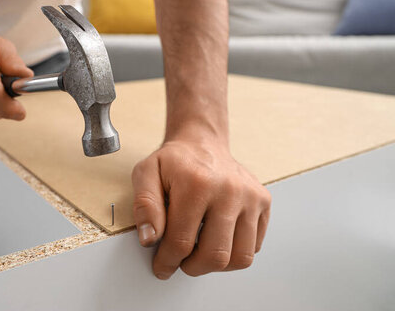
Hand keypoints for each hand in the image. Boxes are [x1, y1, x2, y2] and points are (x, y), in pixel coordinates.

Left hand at [131, 140, 271, 278]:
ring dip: (216, 264)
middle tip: (181, 261)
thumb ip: (144, 206)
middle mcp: (230, 190)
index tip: (162, 266)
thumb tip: (150, 238)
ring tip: (200, 253)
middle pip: (215, 255)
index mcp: (197, 184)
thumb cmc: (175, 161)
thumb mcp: (146, 173)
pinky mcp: (264, 202)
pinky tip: (217, 238)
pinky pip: (254, 246)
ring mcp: (251, 197)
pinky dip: (234, 251)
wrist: (202, 142)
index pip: (181, 242)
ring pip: (240, 257)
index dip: (168, 261)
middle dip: (193, 267)